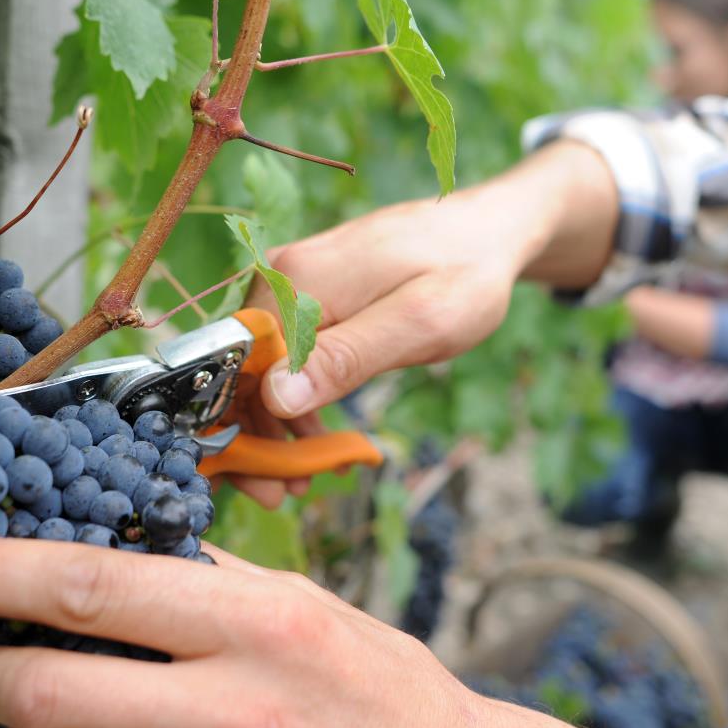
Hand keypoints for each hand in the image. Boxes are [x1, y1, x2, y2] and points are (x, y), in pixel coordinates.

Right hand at [235, 140, 620, 506]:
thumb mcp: (418, 324)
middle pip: (241, 369)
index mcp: (297, 280)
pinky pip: (285, 354)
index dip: (241, 430)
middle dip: (254, 436)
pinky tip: (316, 435)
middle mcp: (281, 275)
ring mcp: (293, 283)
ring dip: (274, 425)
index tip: (269, 484)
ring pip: (261, 366)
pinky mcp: (311, 294)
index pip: (238, 366)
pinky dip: (296, 398)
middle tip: (284, 495)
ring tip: (304, 477)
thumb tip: (276, 395)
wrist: (489, 231)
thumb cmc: (465, 275)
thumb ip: (347, 357)